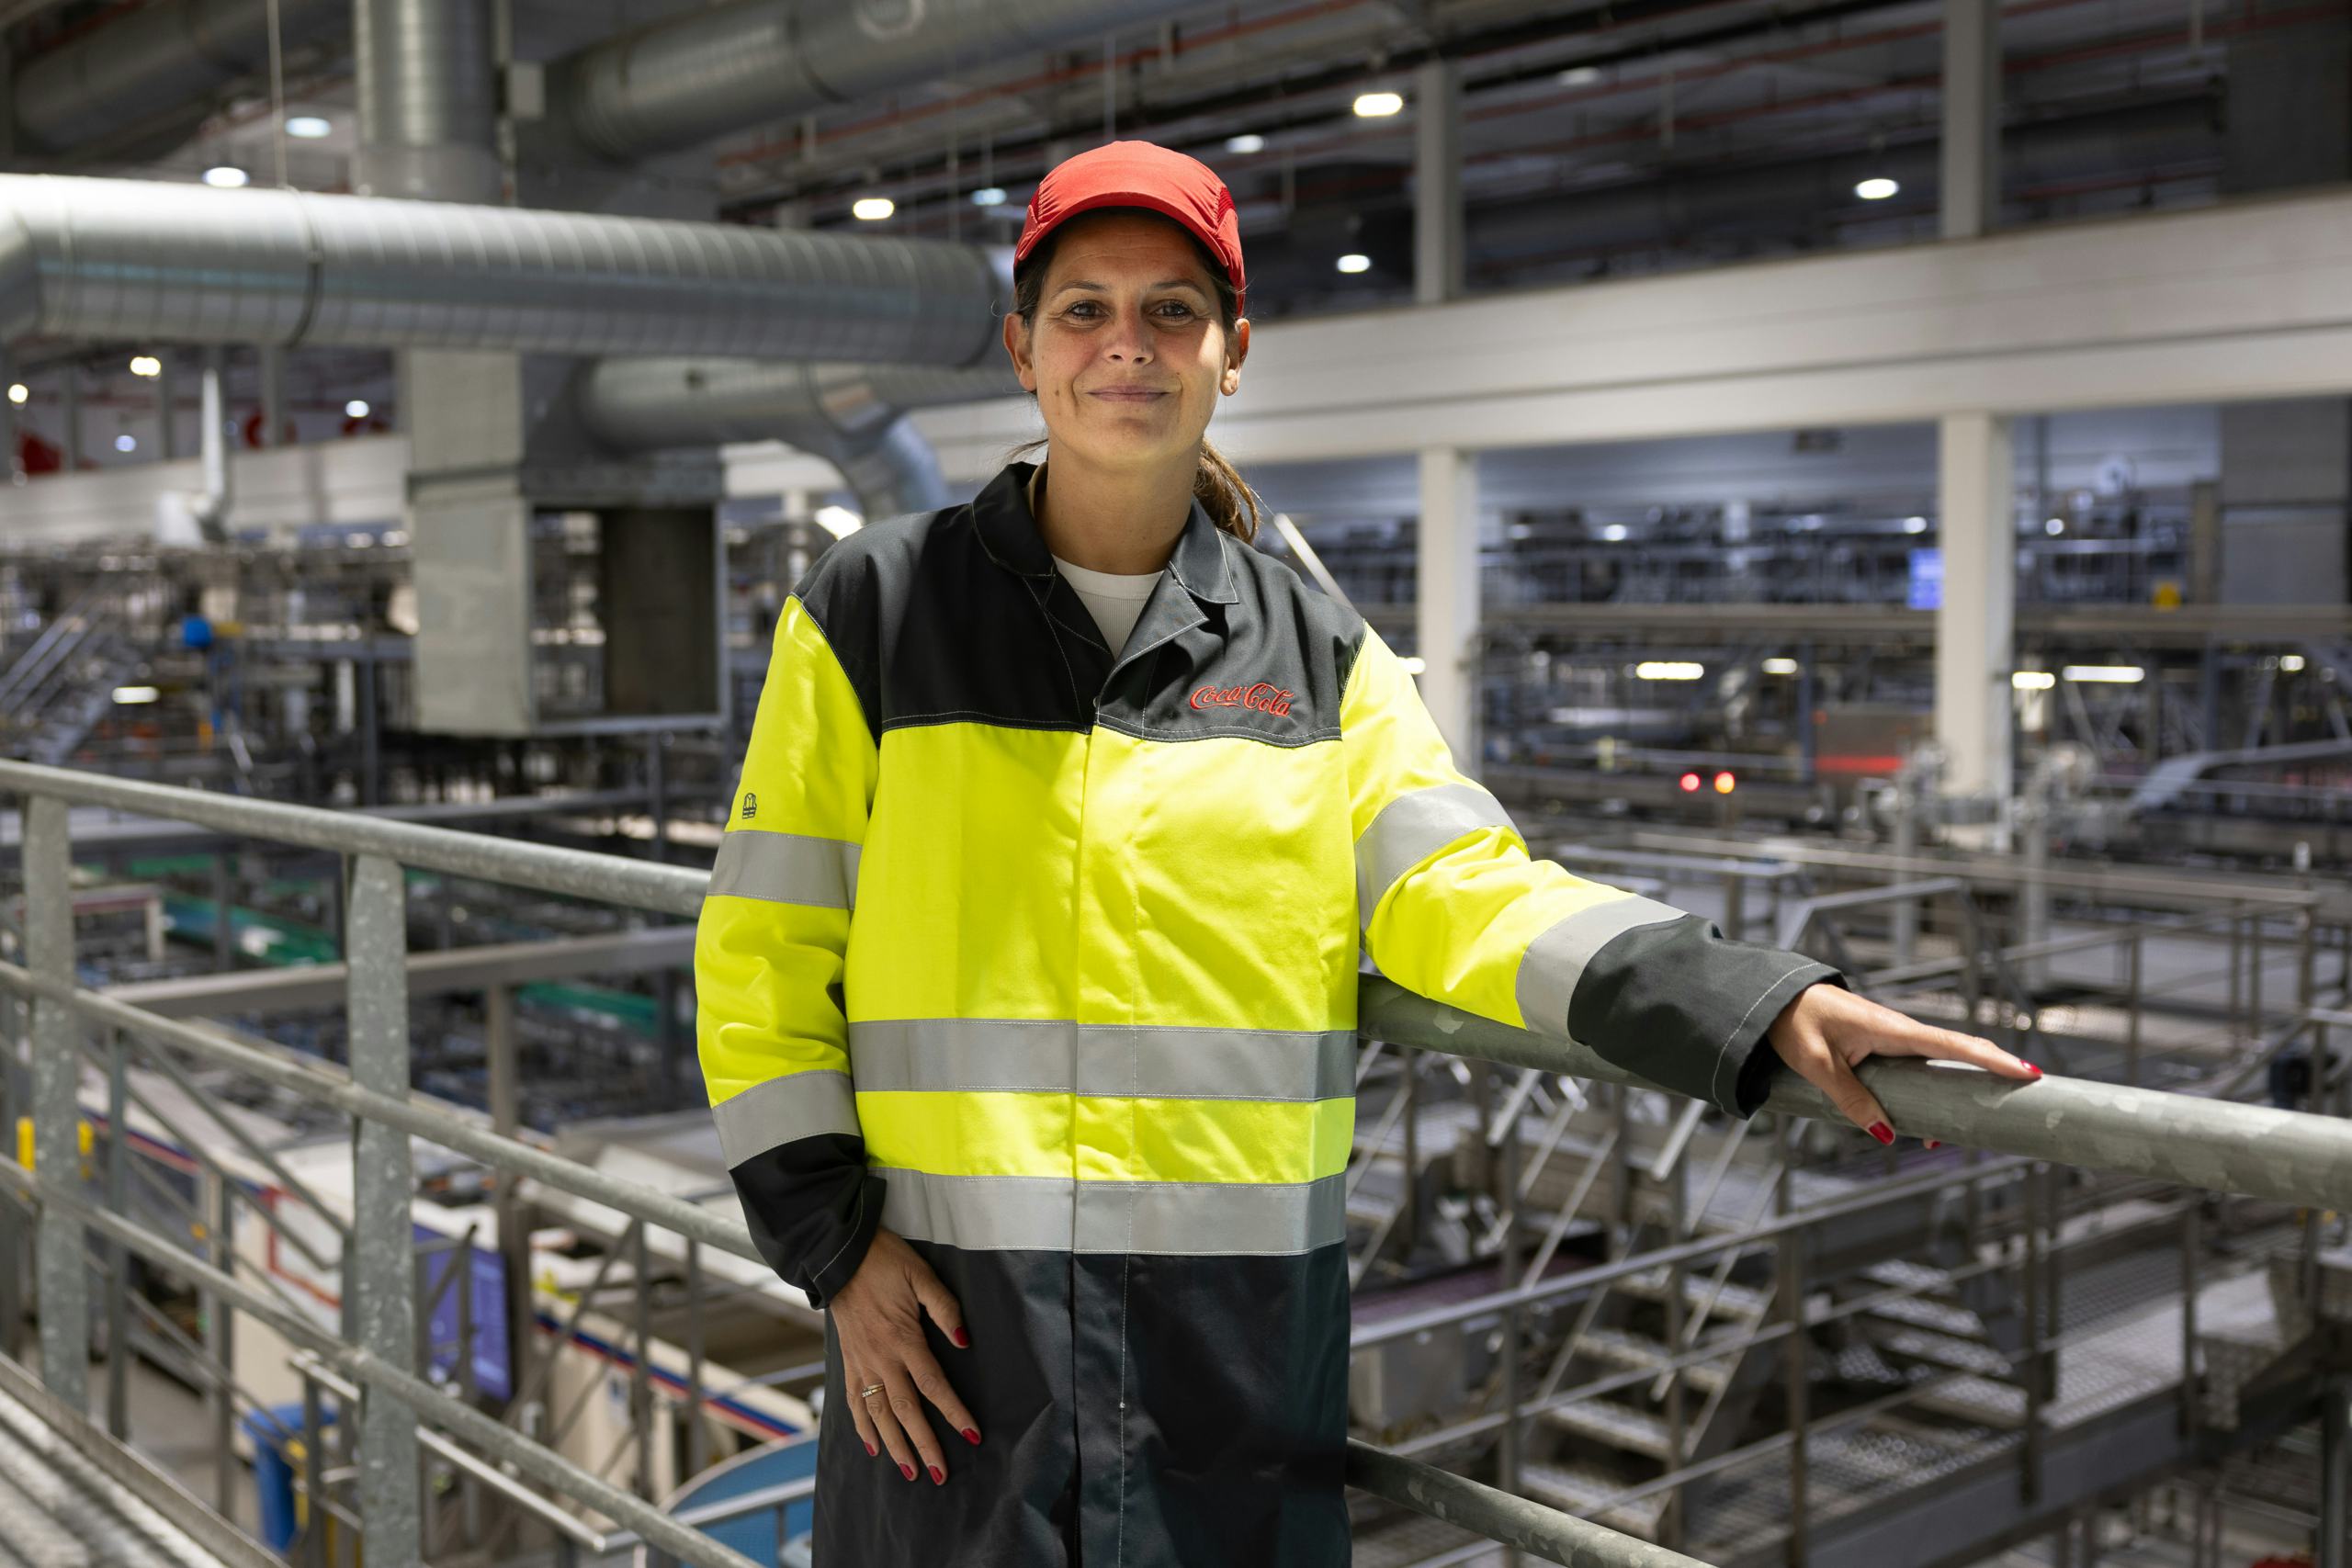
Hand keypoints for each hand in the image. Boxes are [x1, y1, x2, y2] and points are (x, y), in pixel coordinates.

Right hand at [832, 1228, 979, 1484]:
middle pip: (905, 1410)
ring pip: (878, 1414)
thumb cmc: (885, 1262)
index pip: (934, 1384)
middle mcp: (881, 1359)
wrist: (840, 1257)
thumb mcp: (921, 1275)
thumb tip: (963, 1341)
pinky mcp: (848, 1362)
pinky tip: (873, 1448)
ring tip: (910, 1471)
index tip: (972, 1434)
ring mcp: (862, 1363)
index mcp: (903, 1339)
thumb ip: (944, 1308)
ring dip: (894, 1445)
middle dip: (924, 1444)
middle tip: (939, 1474)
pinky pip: (854, 1402)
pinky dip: (863, 1428)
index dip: (954, 1411)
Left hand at [1765, 983, 2040, 1145]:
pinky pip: (1920, 1071)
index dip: (1992, 1059)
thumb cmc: (1794, 1023)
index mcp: (1891, 1029)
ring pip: (1940, 1067)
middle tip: (2021, 1104)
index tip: (2028, 1073)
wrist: (1774, 999)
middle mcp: (1901, 1032)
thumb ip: (1851, 1099)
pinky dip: (1933, 1095)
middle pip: (1958, 1055)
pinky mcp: (1885, 1048)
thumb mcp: (1817, 1065)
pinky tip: (1928, 1130)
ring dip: (1959, 1095)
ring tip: (1959, 1139)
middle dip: (1990, 1078)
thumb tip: (1888, 1135)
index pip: (1953, 1044)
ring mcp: (1895, 1040)